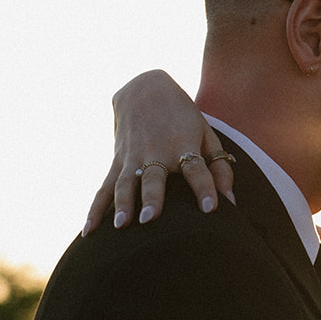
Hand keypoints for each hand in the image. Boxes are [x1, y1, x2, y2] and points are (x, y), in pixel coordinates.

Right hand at [81, 71, 237, 234]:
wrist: (144, 87)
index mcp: (182, 144)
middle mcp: (156, 151)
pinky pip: (104, 188)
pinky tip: (89, 232)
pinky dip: (95, 210)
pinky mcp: (117, 162)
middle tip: (151, 219)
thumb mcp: (206, 134)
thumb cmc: (183, 117)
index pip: (196, 168)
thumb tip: (230, 201)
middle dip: (152, 197)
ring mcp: (133, 157)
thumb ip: (220, 167)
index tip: (211, 209)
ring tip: (121, 226)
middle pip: (154, 176)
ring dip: (122, 204)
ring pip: (125, 182)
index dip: (204, 187)